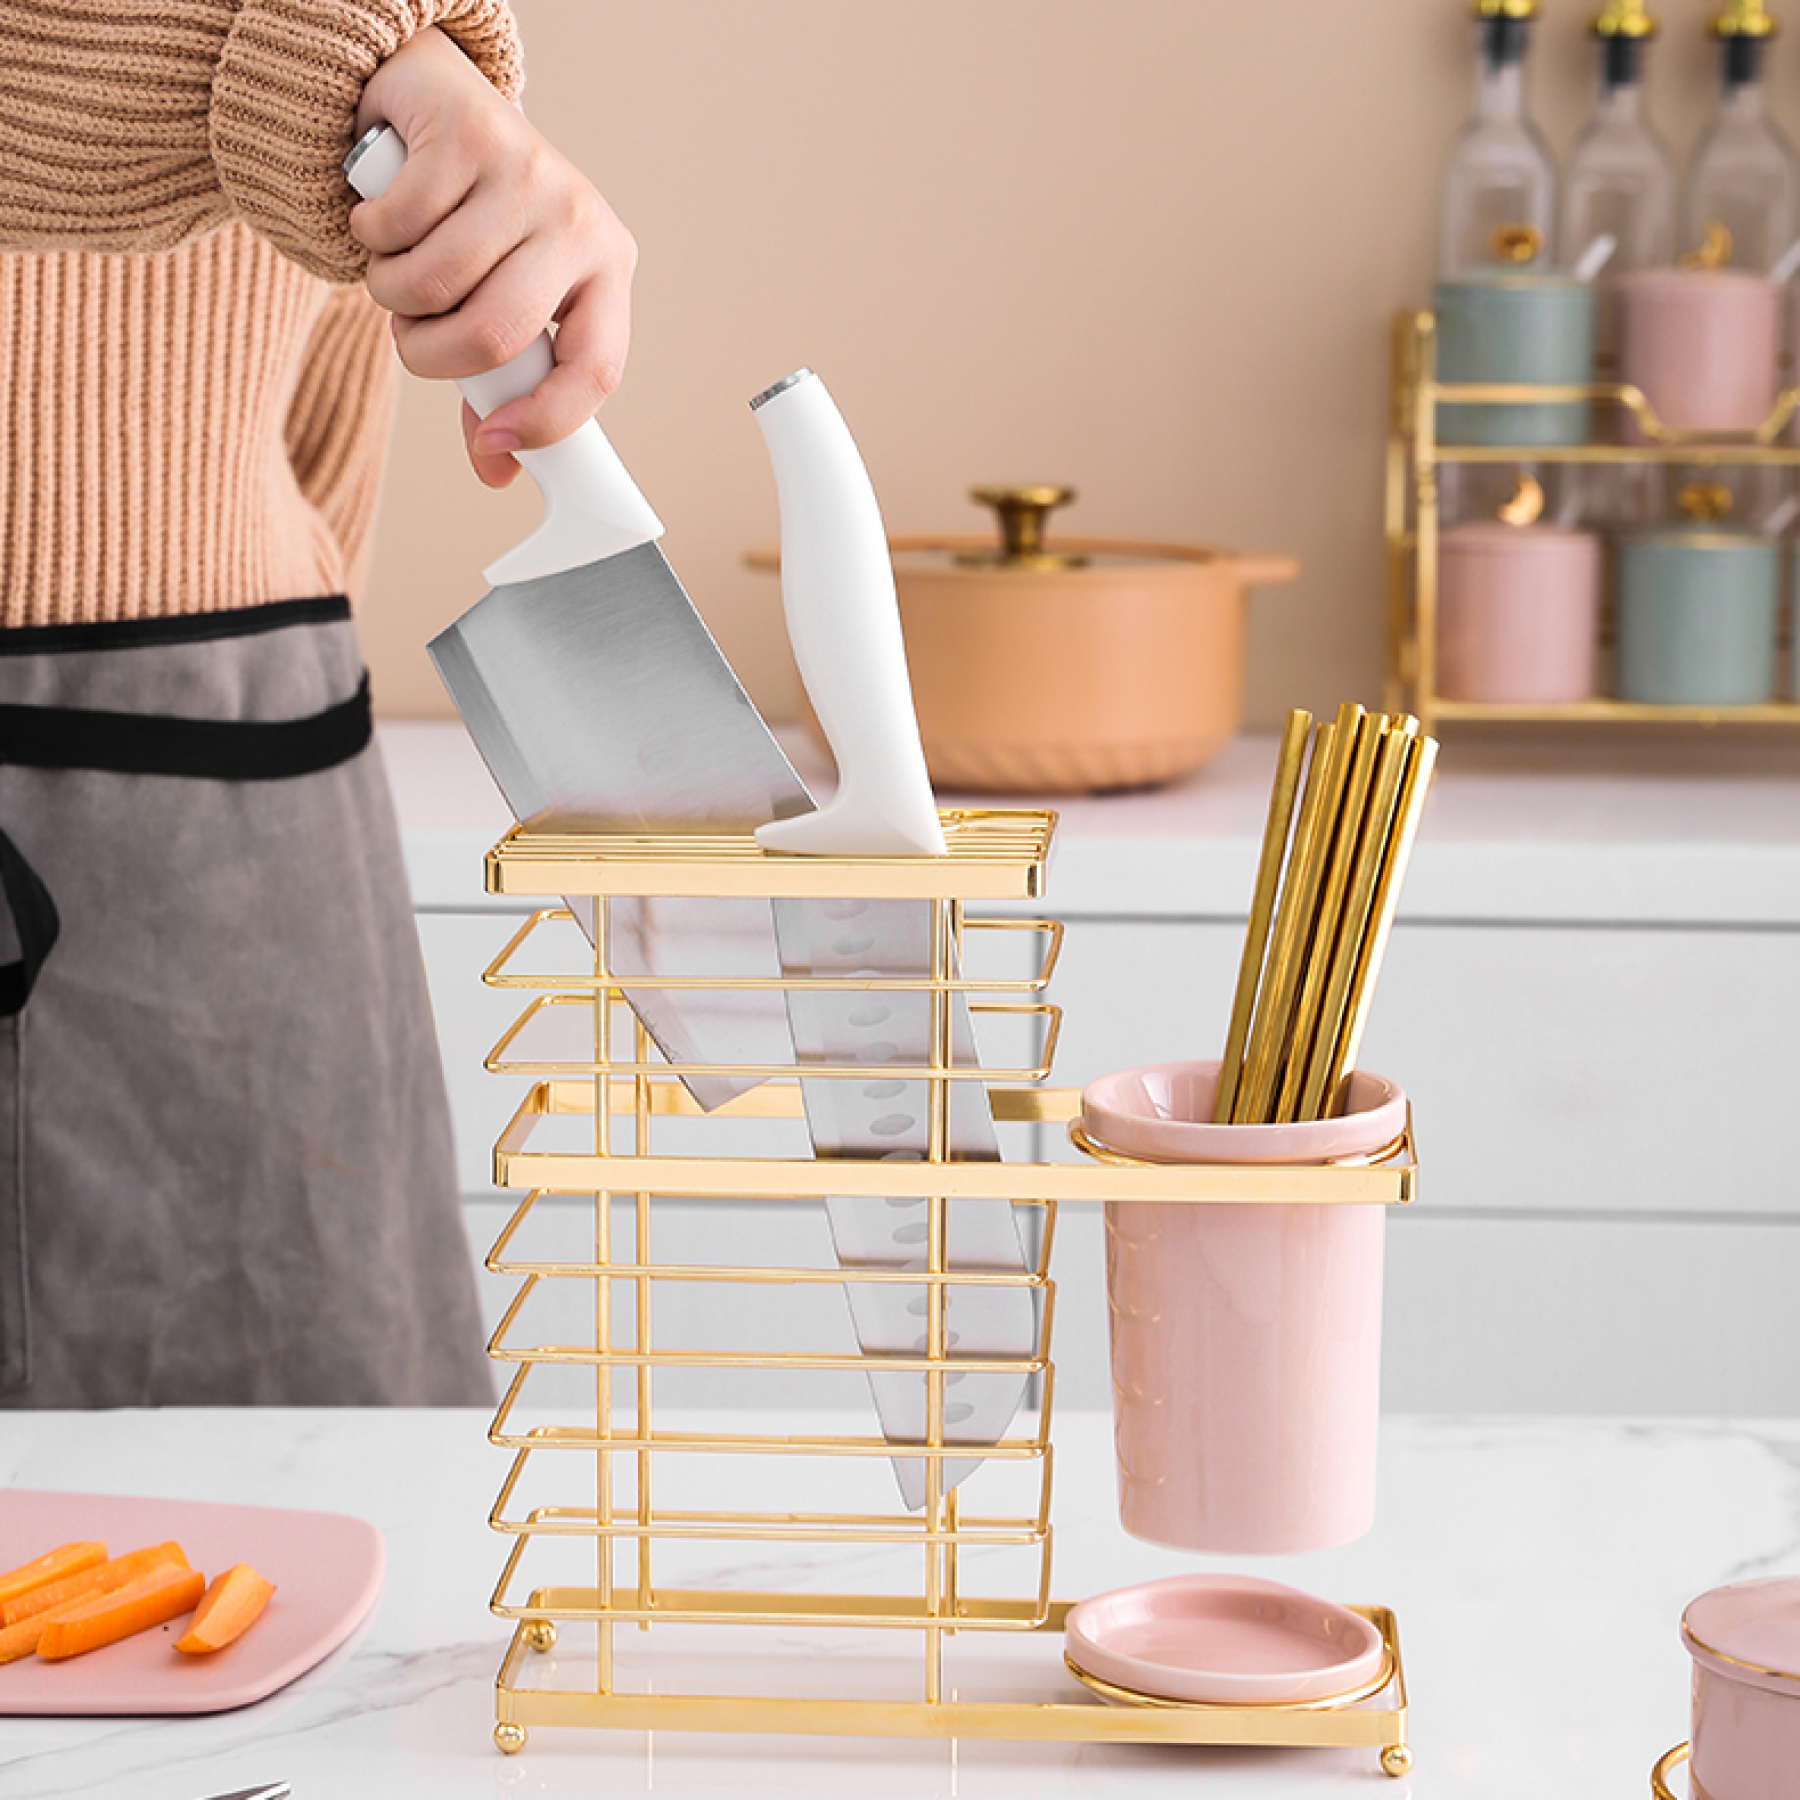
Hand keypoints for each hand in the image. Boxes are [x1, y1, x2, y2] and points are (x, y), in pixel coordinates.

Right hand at [350, 27, 635, 487]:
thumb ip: (498, 385)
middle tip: (412, 336)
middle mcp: (580, 221)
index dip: (545, 419)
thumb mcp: (500, 303)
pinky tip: (382, 218)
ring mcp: (528, 172)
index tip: (498, 443)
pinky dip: (370, 236)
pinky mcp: (469, 134)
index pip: (596, 369)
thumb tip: (496, 468)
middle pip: (496, 332)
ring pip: (434, 282)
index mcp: (608, 273)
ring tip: (398, 270)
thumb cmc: (476, 224)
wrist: (436, 101)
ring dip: (392, 294)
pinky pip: (397, 223)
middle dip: (432, 354)